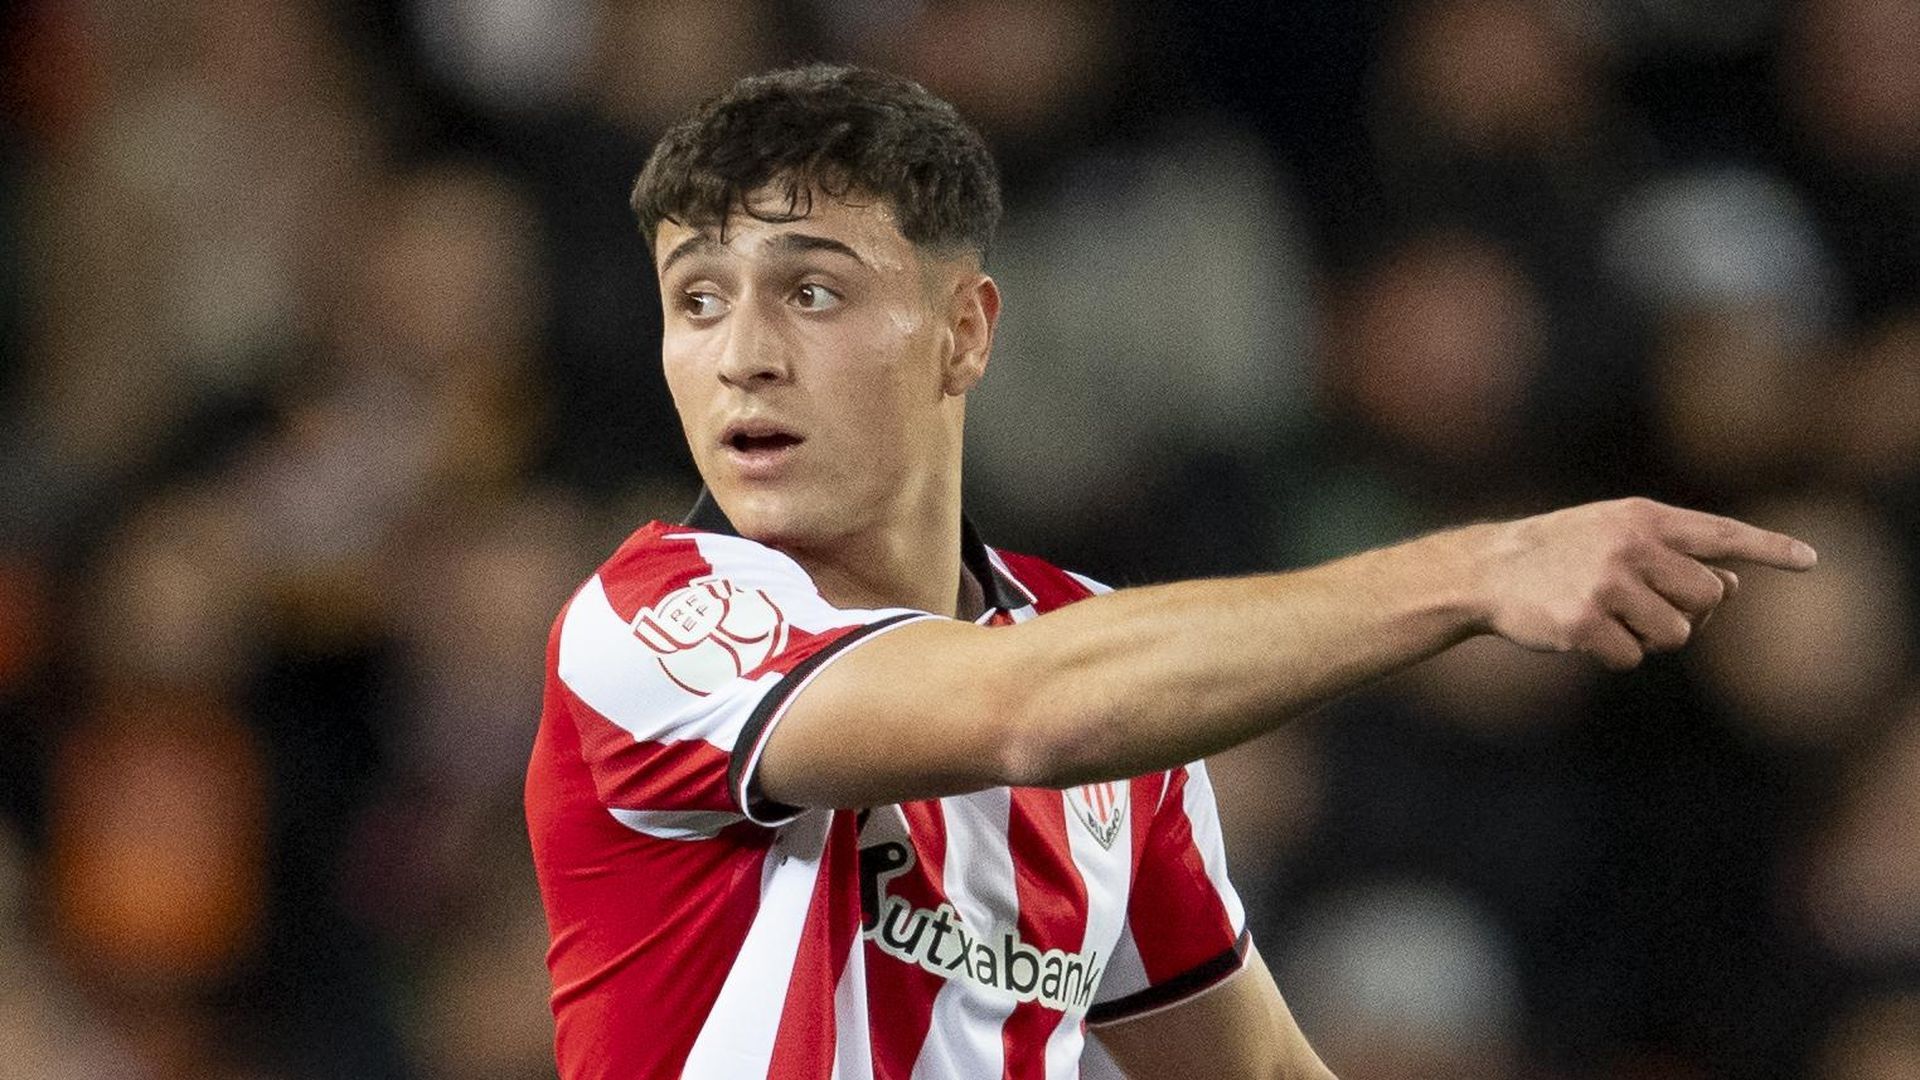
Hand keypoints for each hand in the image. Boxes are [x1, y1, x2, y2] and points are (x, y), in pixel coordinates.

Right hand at [1466, 497, 1817, 670]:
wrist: (1488, 569)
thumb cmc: (1561, 553)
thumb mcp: (1617, 537)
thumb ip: (1674, 555)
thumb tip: (1731, 587)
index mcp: (1642, 517)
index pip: (1718, 534)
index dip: (1767, 549)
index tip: (1809, 560)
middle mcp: (1628, 546)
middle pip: (1707, 598)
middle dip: (1686, 612)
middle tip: (1642, 603)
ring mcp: (1605, 584)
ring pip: (1676, 635)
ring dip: (1650, 637)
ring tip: (1608, 616)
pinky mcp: (1583, 623)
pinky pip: (1633, 658)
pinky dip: (1614, 654)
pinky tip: (1581, 633)